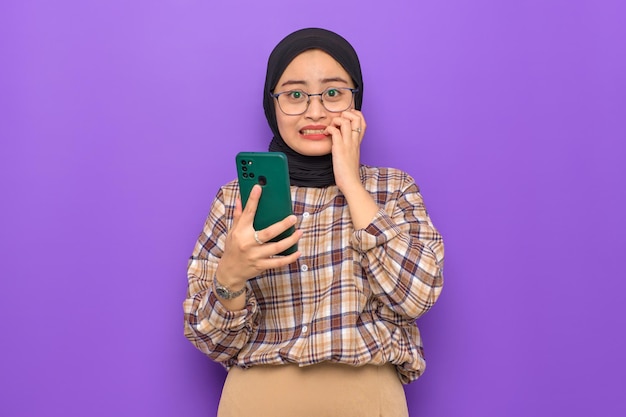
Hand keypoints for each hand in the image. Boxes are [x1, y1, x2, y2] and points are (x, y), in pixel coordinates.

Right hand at [217, 185, 301, 288]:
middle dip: (282, 225)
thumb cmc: (232, 248)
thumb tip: (240, 199)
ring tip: (299, 232)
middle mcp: (248, 243)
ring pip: (276, 248)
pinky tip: (298, 251)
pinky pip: (278, 262)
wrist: (229, 272)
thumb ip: (238, 216)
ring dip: (290, 240)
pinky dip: (289, 258)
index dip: (253, 200)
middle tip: (293, 217)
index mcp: (240, 232)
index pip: (248, 213)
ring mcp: (255, 256)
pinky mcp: (261, 266)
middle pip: (268, 233)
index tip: (258, 188)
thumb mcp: (232, 231)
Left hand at [325, 110, 378, 228]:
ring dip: (336, 120)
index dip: (356, 115)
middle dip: (346, 113)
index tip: (346, 117)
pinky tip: (325, 134)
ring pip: (345, 122)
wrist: (350, 183)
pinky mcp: (340, 149)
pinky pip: (335, 132)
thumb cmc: (349, 172)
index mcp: (358, 143)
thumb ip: (349, 147)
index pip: (363, 122)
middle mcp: (354, 141)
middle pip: (356, 118)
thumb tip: (340, 141)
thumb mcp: (352, 156)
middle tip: (337, 120)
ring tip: (330, 127)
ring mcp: (347, 144)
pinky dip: (329, 129)